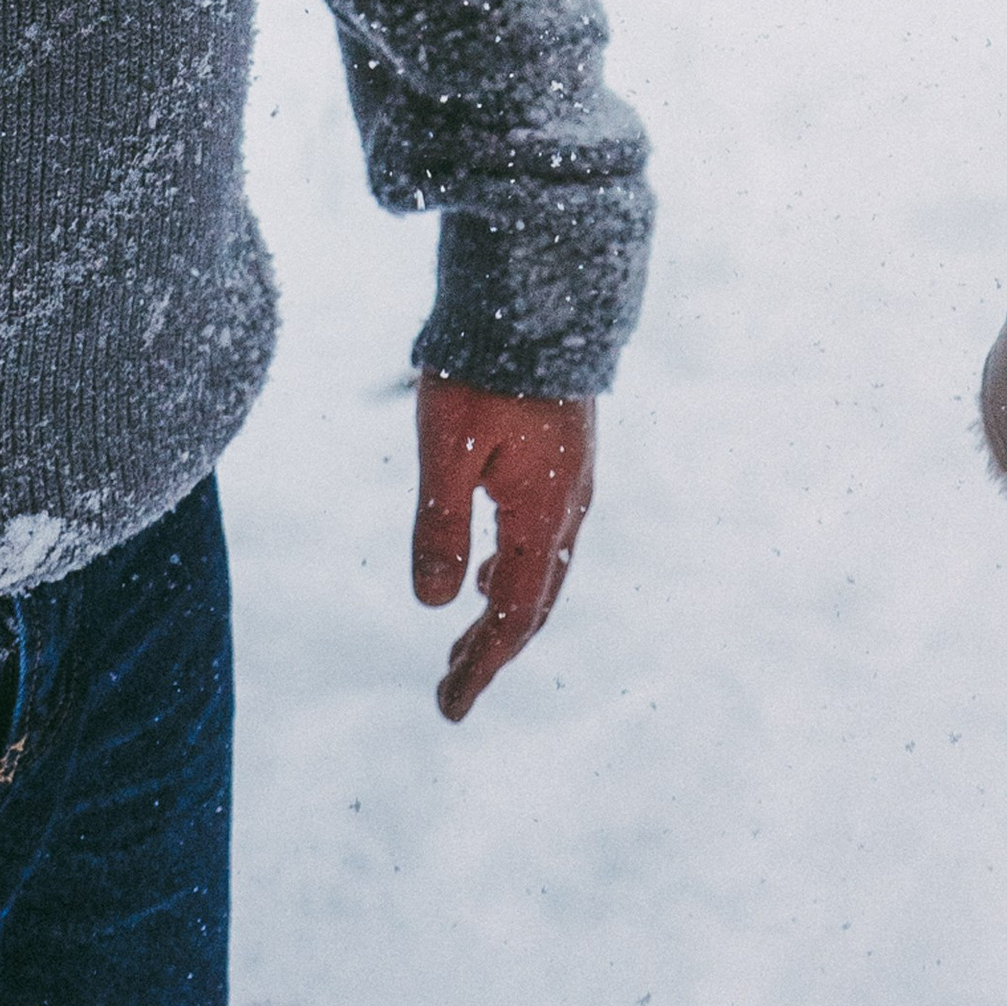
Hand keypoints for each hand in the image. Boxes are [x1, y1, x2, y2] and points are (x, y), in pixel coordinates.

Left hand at [411, 378, 595, 722]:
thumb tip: (434, 605)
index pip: (515, 616)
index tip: (450, 709)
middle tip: (450, 691)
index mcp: (543, 515)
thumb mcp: (447, 450)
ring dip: (502, 614)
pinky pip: (543, 539)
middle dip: (492, 651)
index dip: (483, 667)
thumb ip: (440, 526)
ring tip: (465, 644)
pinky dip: (512, 573)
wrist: (537, 296)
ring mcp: (571, 483)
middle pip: (533, 603)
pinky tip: (486, 573)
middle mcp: (568, 507)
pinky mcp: (563, 459)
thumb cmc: (485, 370)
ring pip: (540, 571)